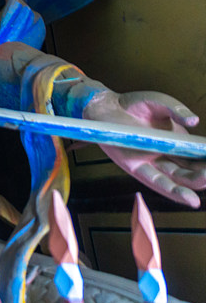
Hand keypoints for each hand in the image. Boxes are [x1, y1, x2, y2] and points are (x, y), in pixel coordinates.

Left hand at [87, 90, 205, 207]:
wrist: (106, 105)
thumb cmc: (134, 104)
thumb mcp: (161, 103)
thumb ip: (177, 110)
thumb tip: (194, 120)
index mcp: (178, 142)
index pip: (199, 155)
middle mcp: (167, 155)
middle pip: (191, 170)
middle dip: (204, 173)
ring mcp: (152, 163)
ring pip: (178, 180)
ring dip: (194, 184)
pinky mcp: (136, 167)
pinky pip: (157, 183)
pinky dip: (174, 192)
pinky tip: (190, 199)